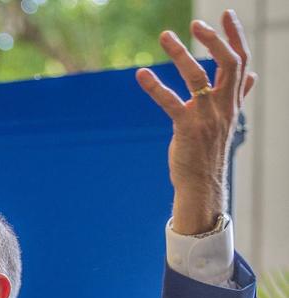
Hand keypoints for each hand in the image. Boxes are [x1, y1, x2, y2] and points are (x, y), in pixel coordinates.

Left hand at [135, 11, 256, 234]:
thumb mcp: (228, 119)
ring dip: (181, 54)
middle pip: (228, 64)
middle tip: (196, 24)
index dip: (235, 36)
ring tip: (165, 35)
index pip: (241, 62)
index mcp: (232, 101)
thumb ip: (239, 95)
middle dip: (215, 40)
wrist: (203, 183)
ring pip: (198, 77)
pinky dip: (155, 86)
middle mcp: (223, 106)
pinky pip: (170, 102)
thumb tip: (252, 76)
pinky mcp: (187, 128)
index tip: (227, 14)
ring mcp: (206, 116)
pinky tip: (141, 74)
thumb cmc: (210, 150)